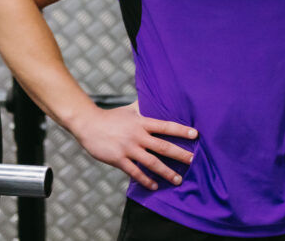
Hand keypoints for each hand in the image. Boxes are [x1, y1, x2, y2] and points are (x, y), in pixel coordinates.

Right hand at [71, 101, 196, 190]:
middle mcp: (138, 135)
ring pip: (151, 162)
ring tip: (178, 179)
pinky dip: (146, 180)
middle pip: (163, 146)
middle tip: (193, 161)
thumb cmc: (111, 117)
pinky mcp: (119, 159)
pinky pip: (135, 172)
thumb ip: (143, 107)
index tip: (195, 135)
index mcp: (142, 122)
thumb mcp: (130, 109)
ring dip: (166, 172)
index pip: (166, 126)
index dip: (181, 130)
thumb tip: (155, 98)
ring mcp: (128, 148)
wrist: (89, 124)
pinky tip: (155, 186)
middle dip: (180, 154)